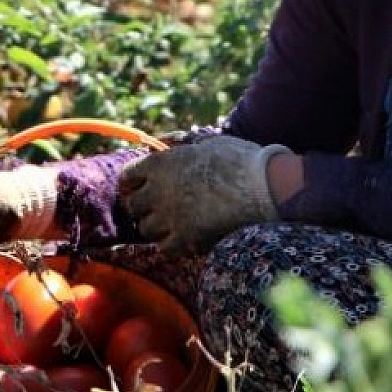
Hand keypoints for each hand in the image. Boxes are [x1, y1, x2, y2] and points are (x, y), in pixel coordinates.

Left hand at [117, 135, 288, 256]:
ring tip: (174, 224)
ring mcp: (169, 216)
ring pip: (146, 229)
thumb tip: (161, 143)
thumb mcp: (207, 143)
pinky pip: (164, 248)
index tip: (140, 186)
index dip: (134, 182)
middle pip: (133, 205)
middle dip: (144, 206)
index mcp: (161, 163)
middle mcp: (158, 190)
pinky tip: (185, 239)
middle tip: (160, 207)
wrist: (264, 187)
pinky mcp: (184, 238)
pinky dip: (171, 245)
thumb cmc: (240, 160)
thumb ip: (180, 144)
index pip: (128, 175)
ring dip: (157, 227)